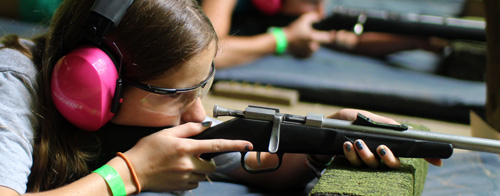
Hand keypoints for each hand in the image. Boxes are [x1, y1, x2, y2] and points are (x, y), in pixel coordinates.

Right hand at [124, 122, 252, 191]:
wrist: (132, 171)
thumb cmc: (147, 149)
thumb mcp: (167, 133)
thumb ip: (189, 129)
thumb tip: (206, 125)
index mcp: (187, 148)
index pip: (217, 146)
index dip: (235, 144)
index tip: (248, 144)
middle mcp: (188, 164)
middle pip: (212, 165)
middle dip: (208, 160)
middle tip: (193, 155)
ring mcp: (185, 177)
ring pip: (204, 175)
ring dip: (198, 169)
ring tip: (181, 163)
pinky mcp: (181, 186)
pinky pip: (194, 182)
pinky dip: (191, 177)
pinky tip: (177, 171)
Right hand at [283, 12, 332, 57]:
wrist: (282, 41)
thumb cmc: (293, 30)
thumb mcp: (303, 20)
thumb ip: (313, 17)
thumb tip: (320, 17)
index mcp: (313, 37)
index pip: (329, 38)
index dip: (332, 35)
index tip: (333, 32)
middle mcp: (312, 46)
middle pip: (320, 42)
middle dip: (317, 38)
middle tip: (309, 35)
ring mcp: (308, 53)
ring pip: (315, 48)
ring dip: (312, 44)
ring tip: (304, 40)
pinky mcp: (304, 56)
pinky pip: (310, 53)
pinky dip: (308, 49)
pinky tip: (302, 45)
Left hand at [328, 109, 442, 167]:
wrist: (318, 131)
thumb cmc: (344, 122)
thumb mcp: (365, 118)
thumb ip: (385, 123)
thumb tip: (406, 130)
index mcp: (386, 141)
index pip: (409, 151)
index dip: (425, 156)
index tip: (438, 161)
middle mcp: (377, 153)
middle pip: (393, 163)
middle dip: (389, 158)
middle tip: (382, 148)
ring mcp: (363, 160)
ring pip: (373, 165)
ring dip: (365, 154)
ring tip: (356, 142)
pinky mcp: (349, 164)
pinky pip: (354, 164)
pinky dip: (350, 154)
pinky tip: (345, 145)